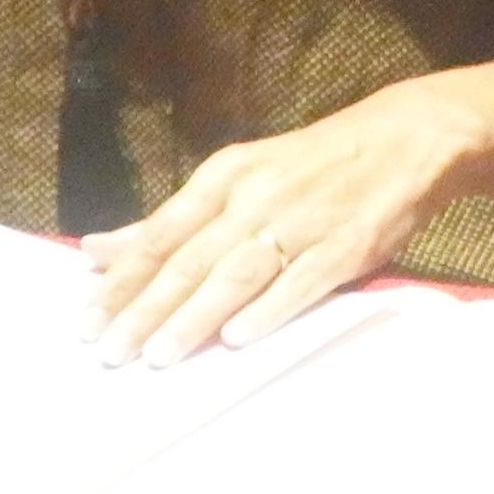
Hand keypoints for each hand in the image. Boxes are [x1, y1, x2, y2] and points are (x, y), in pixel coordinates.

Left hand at [77, 78, 488, 366]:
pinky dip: (267, 310)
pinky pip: (300, 283)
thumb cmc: (311, 165)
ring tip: (160, 355)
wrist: (405, 139)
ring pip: (236, 275)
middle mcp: (257, 197)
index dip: (123, 279)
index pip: (161, 233)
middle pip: (190, 260)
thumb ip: (174, 220)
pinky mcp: (345, 247)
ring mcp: (301, 222)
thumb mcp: (238, 177)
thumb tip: (98, 251)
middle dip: (146, 309)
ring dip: (194, 317)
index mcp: (227, 175)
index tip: (88, 318)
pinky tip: (238, 338)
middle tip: (111, 352)